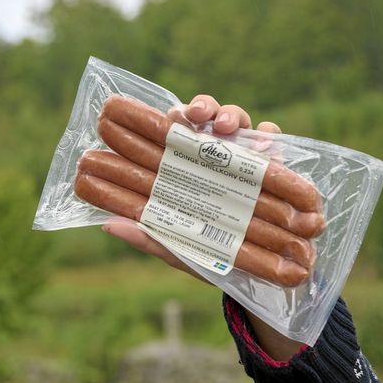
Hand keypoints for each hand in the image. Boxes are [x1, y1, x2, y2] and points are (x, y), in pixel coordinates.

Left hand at [106, 94, 305, 358]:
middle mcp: (210, 157)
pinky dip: (266, 133)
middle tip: (195, 115)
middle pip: (202, 118)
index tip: (164, 118)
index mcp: (183, 170)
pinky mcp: (273, 163)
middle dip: (200, 106)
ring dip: (229, 114)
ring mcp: (242, 156)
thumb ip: (147, 238)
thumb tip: (109, 223)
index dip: (162, 120)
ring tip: (226, 127)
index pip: (169, 135)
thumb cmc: (211, 259)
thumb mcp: (177, 251)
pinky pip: (270, 137)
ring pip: (234, 119)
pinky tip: (263, 142)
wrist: (261, 276)